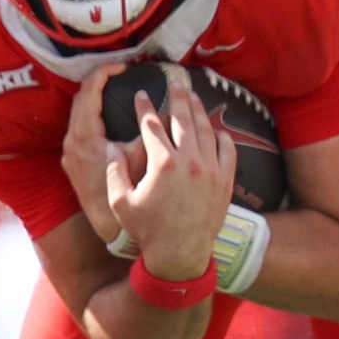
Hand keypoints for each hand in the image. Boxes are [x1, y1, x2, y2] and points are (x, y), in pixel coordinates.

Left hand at [61, 66, 137, 247]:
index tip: (123, 67)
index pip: (89, 91)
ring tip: (116, 90)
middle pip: (81, 98)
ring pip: (78, 113)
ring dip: (95, 98)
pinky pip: (80, 127)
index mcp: (85, 136)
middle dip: (100, 81)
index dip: (105, 73)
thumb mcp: (143, 158)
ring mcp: (71, 152)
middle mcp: (72, 141)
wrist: (108, 226)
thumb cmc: (127, 193)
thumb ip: (152, 131)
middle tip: (121, 73)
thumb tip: (168, 108)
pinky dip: (93, 115)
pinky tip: (111, 116)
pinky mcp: (74, 161)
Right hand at [107, 75, 233, 281]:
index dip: (145, 108)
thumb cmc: (148, 231)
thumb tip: (111, 149)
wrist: (181, 256)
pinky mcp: (225, 181)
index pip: (152, 125)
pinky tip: (215, 129)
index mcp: (163, 164)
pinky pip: (227, 150)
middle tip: (175, 83)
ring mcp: (211, 170)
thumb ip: (114, 173)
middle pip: (183, 119)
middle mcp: (190, 161)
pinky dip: (221, 136)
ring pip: (206, 130)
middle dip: (177, 98)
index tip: (141, 95)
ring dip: (199, 110)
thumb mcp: (120, 203)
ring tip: (193, 97)